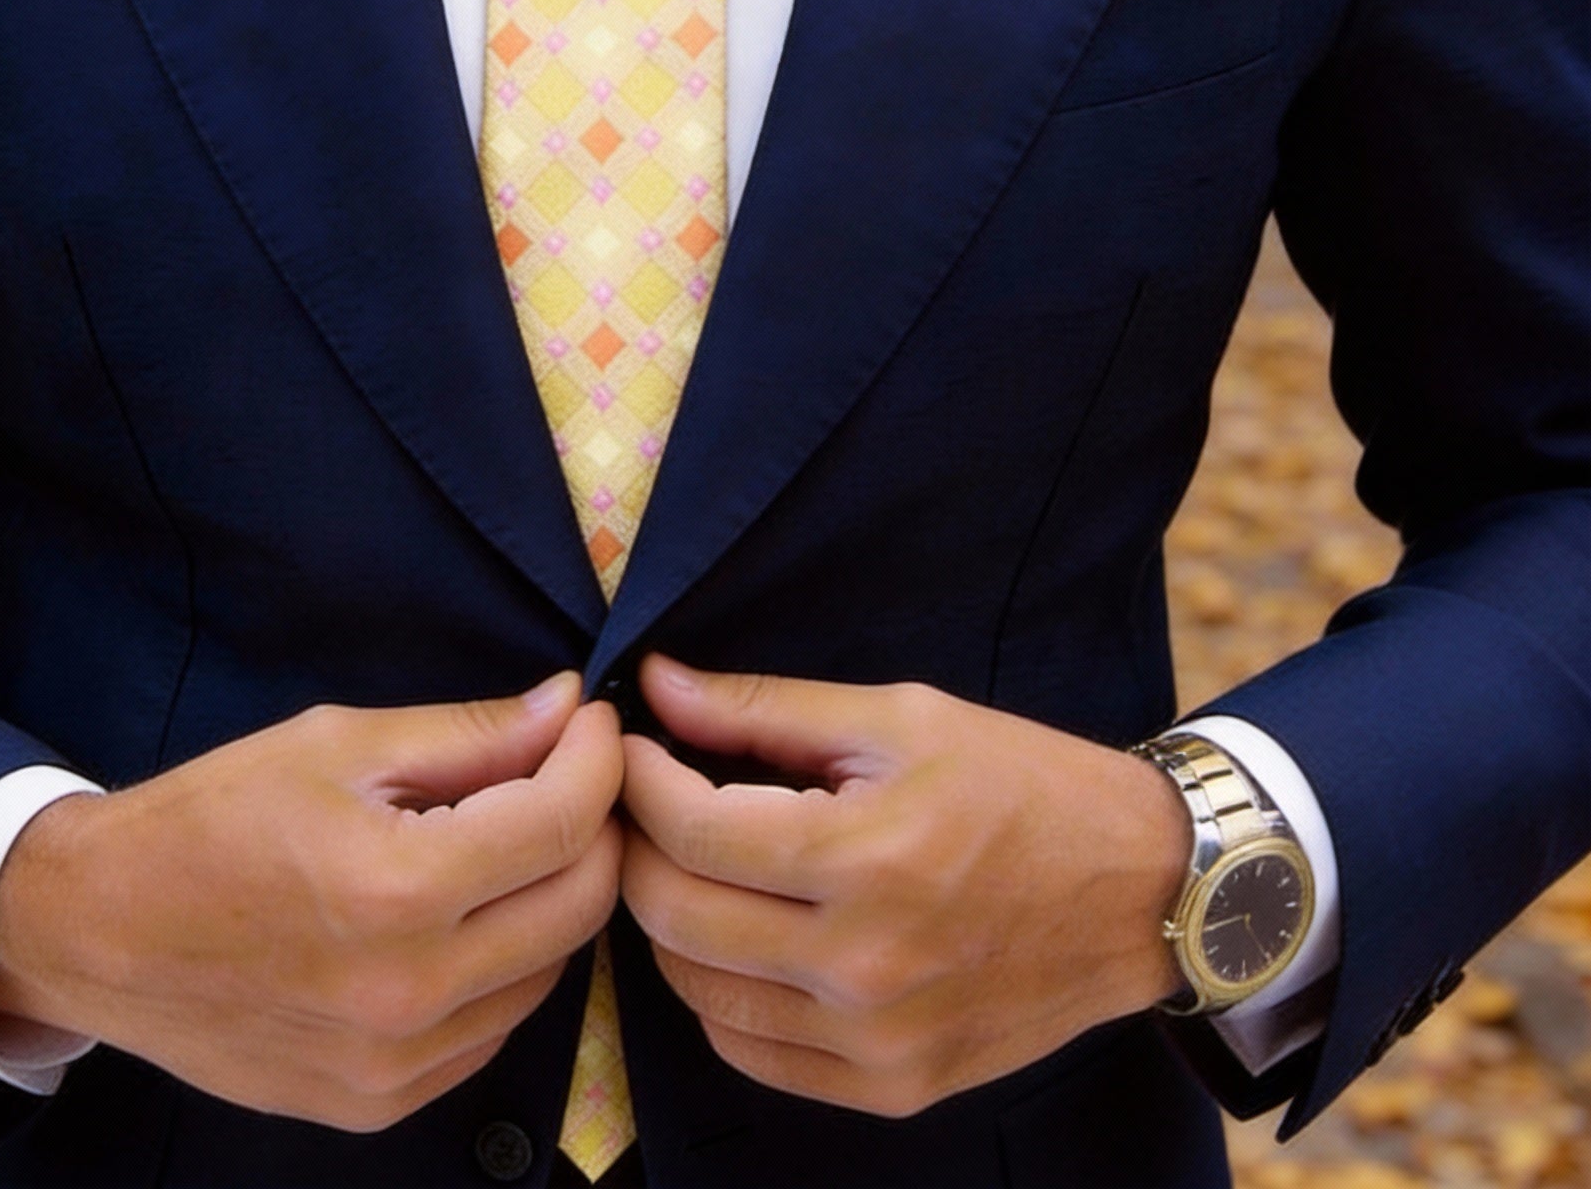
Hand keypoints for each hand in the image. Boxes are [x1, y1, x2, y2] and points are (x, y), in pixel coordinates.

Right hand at [0, 674, 623, 1129]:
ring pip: (548, 973)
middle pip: (579, 906)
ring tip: (511, 838)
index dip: (598, 758)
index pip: (562, 823)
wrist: (99, 932)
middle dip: (595, 826)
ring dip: (552, 897)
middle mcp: (408, 992)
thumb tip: (568, 708)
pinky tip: (463, 914)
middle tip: (569, 773)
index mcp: (396, 889)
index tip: (593, 722)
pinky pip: (492, 1029)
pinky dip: (504, 965)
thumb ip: (468, 734)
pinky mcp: (379, 1105)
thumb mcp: (337, 744)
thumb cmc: (211, 819)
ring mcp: (396, 1065)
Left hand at [618, 656, 1189, 1117]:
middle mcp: (864, 967)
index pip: (690, 830)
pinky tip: (738, 933)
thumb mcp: (900, 718)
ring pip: (697, 993)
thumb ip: (765, 709)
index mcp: (867, 860)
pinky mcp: (892, 1087)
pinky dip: (720, 992)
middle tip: (642, 797)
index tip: (630, 742)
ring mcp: (876, 1042)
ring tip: (687, 860)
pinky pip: (751, 1052)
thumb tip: (658, 684)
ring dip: (669, 920)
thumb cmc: (1023, 784)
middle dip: (637, 844)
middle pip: (674, 916)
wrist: (1142, 891)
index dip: (638, 777)